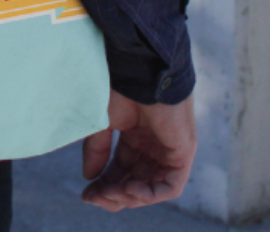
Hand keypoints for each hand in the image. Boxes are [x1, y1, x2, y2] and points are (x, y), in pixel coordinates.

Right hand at [81, 90, 196, 211]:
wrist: (139, 71)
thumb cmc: (120, 88)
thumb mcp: (103, 123)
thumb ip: (98, 150)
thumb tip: (89, 178)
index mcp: (135, 137)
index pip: (121, 170)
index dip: (104, 185)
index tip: (86, 195)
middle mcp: (153, 146)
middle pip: (135, 182)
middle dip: (115, 194)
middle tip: (95, 198)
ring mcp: (169, 151)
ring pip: (151, 188)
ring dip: (130, 197)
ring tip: (111, 193)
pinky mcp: (183, 153)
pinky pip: (170, 186)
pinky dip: (151, 194)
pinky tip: (130, 190)